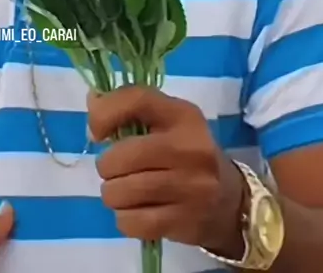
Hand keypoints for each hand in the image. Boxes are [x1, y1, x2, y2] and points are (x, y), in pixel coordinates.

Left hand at [88, 87, 243, 249]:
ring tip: (125, 192)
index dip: (106, 113)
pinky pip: (132, 222)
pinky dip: (125, 219)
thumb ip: (132, 109)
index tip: (97, 131)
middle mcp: (189, 147)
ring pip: (122, 192)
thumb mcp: (168, 122)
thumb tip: (93, 101)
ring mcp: (190, 186)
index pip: (137, 100)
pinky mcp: (185, 221)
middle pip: (122, 157)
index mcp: (183, 115)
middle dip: (107, 167)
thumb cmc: (186, 153)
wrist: (229, 200)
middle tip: (116, 171)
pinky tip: (136, 211)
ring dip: (113, 194)